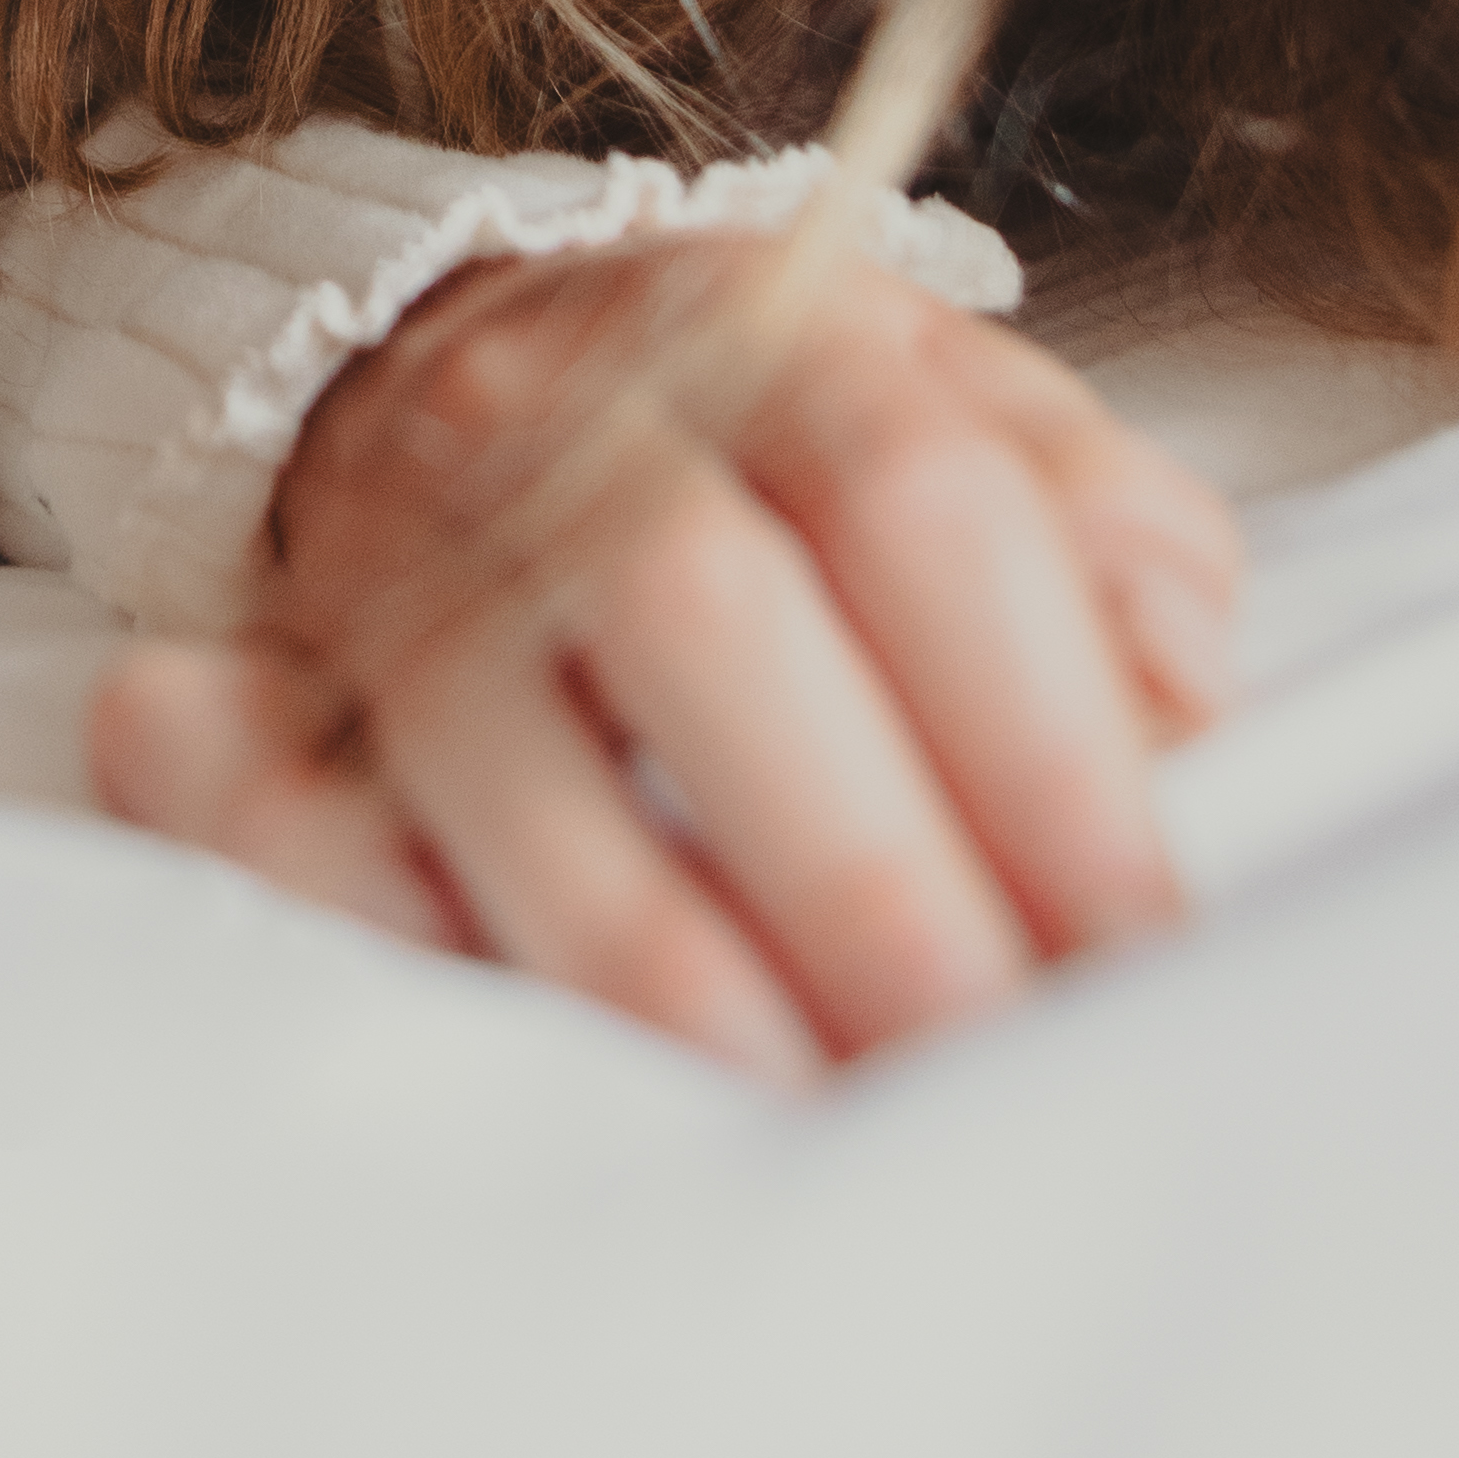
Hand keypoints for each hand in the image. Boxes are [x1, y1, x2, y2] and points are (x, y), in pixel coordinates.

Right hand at [91, 234, 1237, 1076]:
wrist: (449, 344)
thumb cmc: (765, 435)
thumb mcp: (966, 411)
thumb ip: (1107, 536)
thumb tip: (1190, 705)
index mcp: (779, 333)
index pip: (920, 506)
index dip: (1042, 738)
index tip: (1144, 945)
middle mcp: (572, 426)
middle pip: (700, 610)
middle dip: (862, 875)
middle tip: (985, 1066)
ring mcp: (408, 558)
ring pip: (495, 741)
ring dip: (663, 966)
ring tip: (814, 1123)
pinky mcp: (268, 684)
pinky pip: (281, 818)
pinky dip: (399, 949)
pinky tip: (544, 1079)